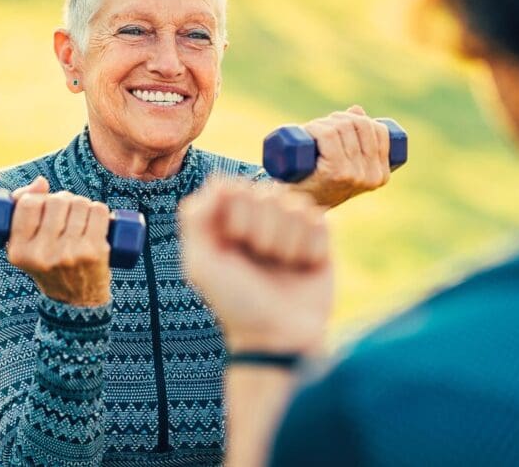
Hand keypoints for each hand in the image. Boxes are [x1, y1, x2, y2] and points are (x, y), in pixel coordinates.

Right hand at [5, 176, 112, 306]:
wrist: (77, 302)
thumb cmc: (50, 265)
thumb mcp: (26, 247)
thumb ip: (23, 211)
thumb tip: (41, 182)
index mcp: (19, 252)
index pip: (28, 204)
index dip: (39, 198)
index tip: (44, 207)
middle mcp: (43, 254)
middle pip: (57, 200)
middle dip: (64, 200)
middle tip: (67, 214)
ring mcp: (70, 253)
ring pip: (80, 203)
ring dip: (82, 205)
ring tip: (80, 219)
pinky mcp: (94, 252)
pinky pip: (98, 211)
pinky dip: (99, 210)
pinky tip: (96, 220)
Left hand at [180, 179, 332, 353]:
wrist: (280, 336)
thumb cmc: (237, 302)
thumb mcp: (202, 264)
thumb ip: (197, 218)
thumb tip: (219, 182)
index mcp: (228, 220)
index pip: (234, 186)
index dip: (237, 214)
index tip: (232, 243)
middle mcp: (260, 218)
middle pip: (268, 192)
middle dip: (264, 231)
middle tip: (260, 260)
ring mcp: (291, 226)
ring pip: (296, 205)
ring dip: (288, 242)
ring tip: (282, 266)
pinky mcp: (320, 238)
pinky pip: (320, 220)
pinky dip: (311, 247)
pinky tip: (303, 266)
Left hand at [292, 105, 390, 207]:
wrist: (296, 205)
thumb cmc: (320, 183)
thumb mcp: (346, 165)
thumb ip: (356, 140)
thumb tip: (357, 110)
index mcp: (381, 175)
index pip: (379, 131)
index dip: (359, 119)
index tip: (339, 123)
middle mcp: (371, 176)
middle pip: (360, 126)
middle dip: (339, 118)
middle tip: (321, 127)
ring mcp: (353, 175)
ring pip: (342, 128)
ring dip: (323, 122)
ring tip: (311, 131)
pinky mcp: (333, 172)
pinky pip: (329, 136)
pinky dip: (317, 127)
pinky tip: (309, 130)